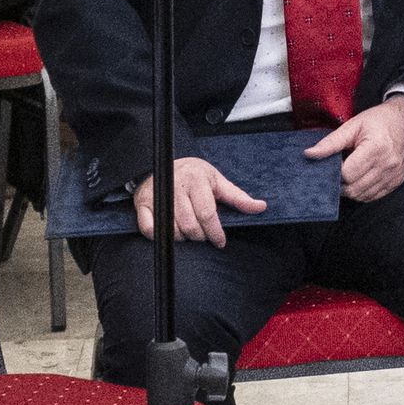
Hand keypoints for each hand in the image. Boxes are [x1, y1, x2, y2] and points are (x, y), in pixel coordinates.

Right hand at [131, 155, 262, 243]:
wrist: (165, 163)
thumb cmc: (195, 175)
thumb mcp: (218, 181)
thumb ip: (238, 197)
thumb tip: (261, 207)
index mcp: (196, 179)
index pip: (207, 213)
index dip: (215, 232)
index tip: (220, 241)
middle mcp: (175, 185)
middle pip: (190, 225)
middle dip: (200, 237)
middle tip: (204, 236)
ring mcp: (157, 194)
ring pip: (171, 229)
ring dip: (183, 238)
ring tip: (190, 233)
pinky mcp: (142, 203)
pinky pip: (150, 229)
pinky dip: (162, 236)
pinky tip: (172, 233)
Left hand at [308, 93, 403, 201]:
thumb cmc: (379, 120)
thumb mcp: (352, 125)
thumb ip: (330, 142)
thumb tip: (309, 154)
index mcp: (376, 148)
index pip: (347, 174)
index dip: (335, 172)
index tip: (335, 163)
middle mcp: (388, 164)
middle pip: (354, 188)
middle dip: (340, 184)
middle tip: (338, 171)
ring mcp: (394, 175)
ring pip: (363, 196)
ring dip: (351, 189)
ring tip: (349, 174)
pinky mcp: (397, 181)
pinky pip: (374, 196)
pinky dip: (363, 192)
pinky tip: (359, 179)